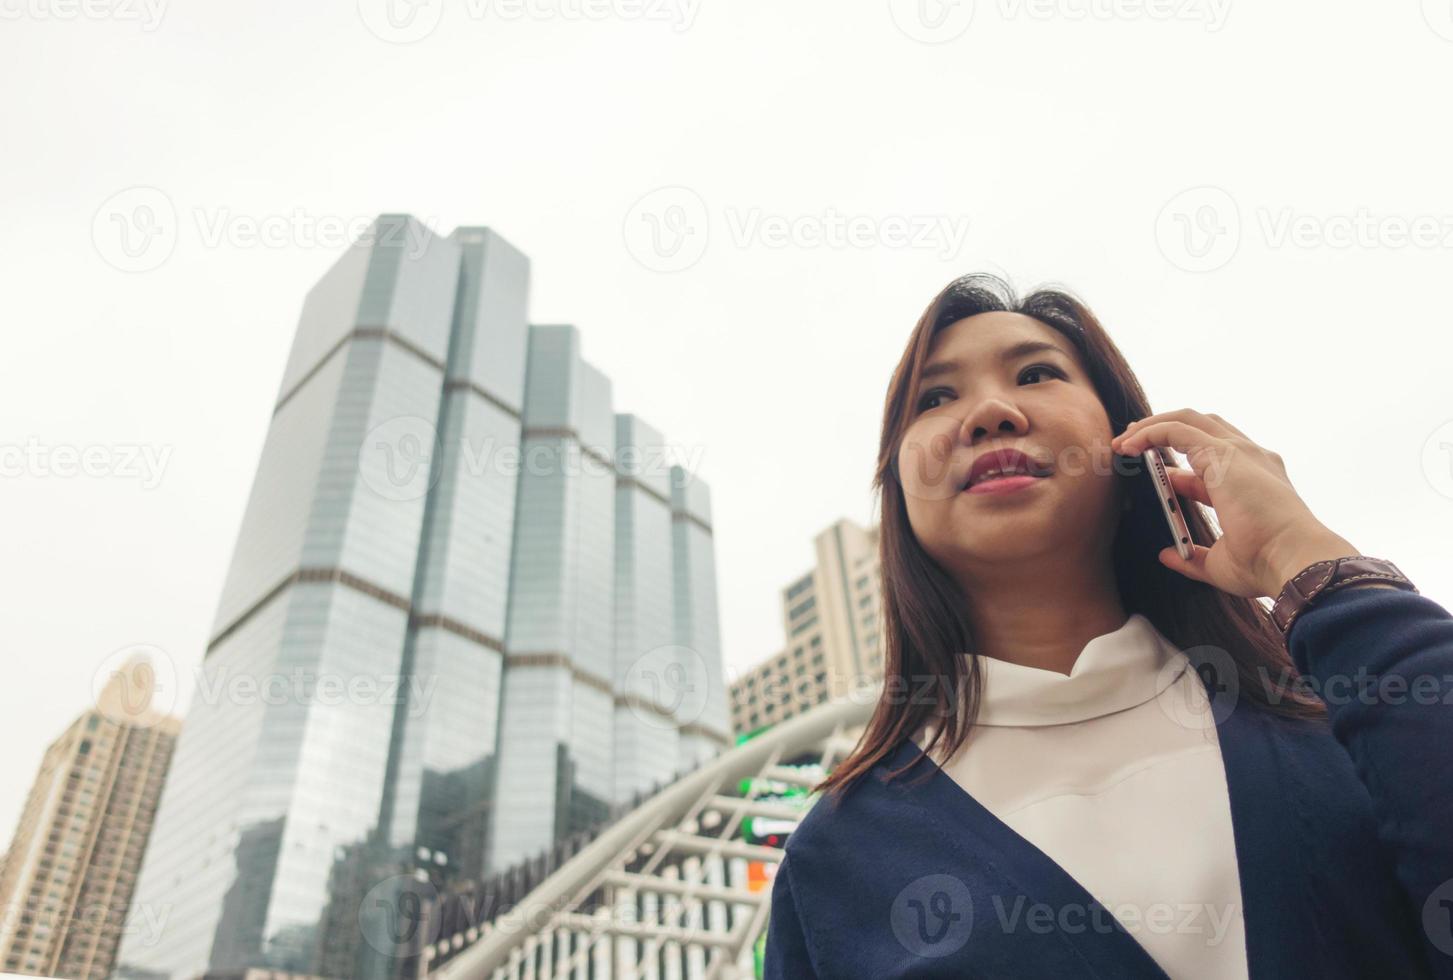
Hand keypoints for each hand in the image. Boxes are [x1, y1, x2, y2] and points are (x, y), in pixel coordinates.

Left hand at [1110, 409, 1360, 597]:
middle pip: (1204, 428)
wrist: (1292, 560)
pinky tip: (1128, 446)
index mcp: (1256, 481)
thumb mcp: (1221, 563)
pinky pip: (1176, 429)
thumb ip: (1192, 557)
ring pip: (1188, 420)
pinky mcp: (1221, 453)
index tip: (1160, 481)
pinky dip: (1150, 432)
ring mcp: (1238, 452)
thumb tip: (1167, 554)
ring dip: (1153, 426)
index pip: (1215, 464)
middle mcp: (1251, 459)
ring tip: (1124, 440)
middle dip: (1166, 429)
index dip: (1182, 470)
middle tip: (1134, 444)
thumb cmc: (1266, 565)